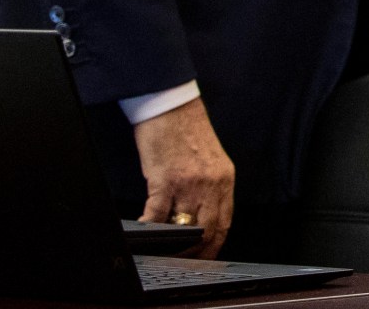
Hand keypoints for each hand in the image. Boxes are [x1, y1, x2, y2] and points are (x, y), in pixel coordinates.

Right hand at [134, 97, 234, 258]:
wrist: (171, 107)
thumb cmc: (186, 132)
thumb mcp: (210, 161)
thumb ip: (209, 188)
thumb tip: (199, 217)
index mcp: (225, 179)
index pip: (224, 222)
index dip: (214, 245)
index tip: (205, 258)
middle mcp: (211, 183)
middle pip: (207, 230)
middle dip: (193, 251)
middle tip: (181, 262)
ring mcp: (189, 183)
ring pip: (183, 226)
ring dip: (171, 242)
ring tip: (160, 250)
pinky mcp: (165, 180)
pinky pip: (157, 214)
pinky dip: (150, 228)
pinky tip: (144, 232)